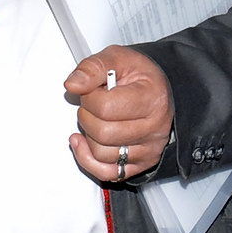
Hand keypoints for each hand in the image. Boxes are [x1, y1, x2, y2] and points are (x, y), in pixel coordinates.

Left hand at [64, 46, 172, 183]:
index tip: (94, 90)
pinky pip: (107, 173)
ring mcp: (148, 149)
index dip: (90, 97)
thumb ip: (92, 68)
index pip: (105, 107)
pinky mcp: (140, 164)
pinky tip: (85, 143)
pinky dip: (89, 159)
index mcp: (152, 98)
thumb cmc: (140, 76)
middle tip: (93, 105)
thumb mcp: (117, 58)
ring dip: (89, 136)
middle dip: (87, 116)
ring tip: (97, 120)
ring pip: (101, 154)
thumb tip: (73, 84)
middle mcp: (154, 128)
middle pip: (102, 133)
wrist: (158, 90)